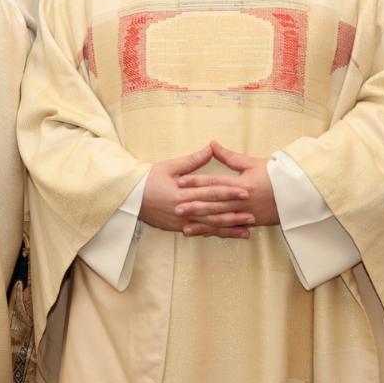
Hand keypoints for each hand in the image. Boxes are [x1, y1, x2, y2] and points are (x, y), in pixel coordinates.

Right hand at [138, 144, 252, 239]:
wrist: (129, 199)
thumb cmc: (149, 179)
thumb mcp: (169, 166)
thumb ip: (192, 161)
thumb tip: (210, 148)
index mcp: (181, 192)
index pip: (209, 192)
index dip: (228, 192)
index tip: (245, 191)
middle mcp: (183, 209)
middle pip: (213, 211)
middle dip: (234, 212)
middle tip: (253, 213)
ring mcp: (181, 221)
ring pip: (209, 225)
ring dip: (229, 227)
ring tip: (247, 228)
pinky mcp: (179, 228)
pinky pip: (201, 232)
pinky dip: (216, 233)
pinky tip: (229, 234)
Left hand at [174, 141, 280, 232]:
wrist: (300, 194)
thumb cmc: (276, 175)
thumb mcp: (253, 163)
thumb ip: (230, 157)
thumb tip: (211, 144)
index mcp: (242, 184)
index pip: (216, 182)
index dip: (197, 182)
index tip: (180, 181)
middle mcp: (243, 201)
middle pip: (215, 204)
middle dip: (195, 207)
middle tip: (176, 208)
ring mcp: (247, 214)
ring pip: (221, 220)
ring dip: (203, 224)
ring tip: (185, 226)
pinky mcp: (252, 223)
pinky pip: (230, 228)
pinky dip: (216, 231)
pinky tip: (203, 233)